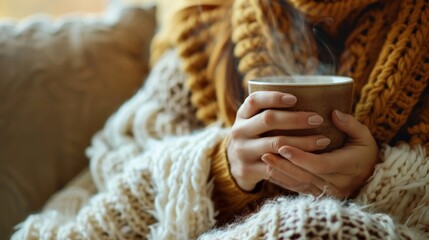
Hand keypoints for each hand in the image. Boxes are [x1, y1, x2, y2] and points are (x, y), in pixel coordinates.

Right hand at [227, 91, 331, 190]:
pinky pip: (276, 166)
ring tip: (323, 141)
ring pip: (276, 144)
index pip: (255, 100)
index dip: (274, 97)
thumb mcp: (254, 121)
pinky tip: (312, 161)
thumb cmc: (255, 136)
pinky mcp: (248, 170)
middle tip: (318, 119)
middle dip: (296, 119)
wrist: (234, 165)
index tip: (295, 98)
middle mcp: (239, 131)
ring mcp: (242, 151)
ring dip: (302, 142)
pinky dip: (296, 163)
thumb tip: (309, 94)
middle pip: (268, 119)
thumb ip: (271, 110)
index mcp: (242, 114)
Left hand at [262, 110, 378, 197]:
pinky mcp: (319, 196)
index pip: (320, 165)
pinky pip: (299, 190)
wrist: (371, 177)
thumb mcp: (364, 136)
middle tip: (266, 153)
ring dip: (280, 173)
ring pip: (300, 184)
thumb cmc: (364, 151)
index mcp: (349, 166)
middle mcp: (338, 184)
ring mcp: (328, 193)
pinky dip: (284, 181)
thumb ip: (350, 124)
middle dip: (284, 165)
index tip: (283, 147)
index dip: (300, 157)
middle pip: (306, 176)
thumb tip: (334, 112)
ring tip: (264, 160)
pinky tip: (269, 172)